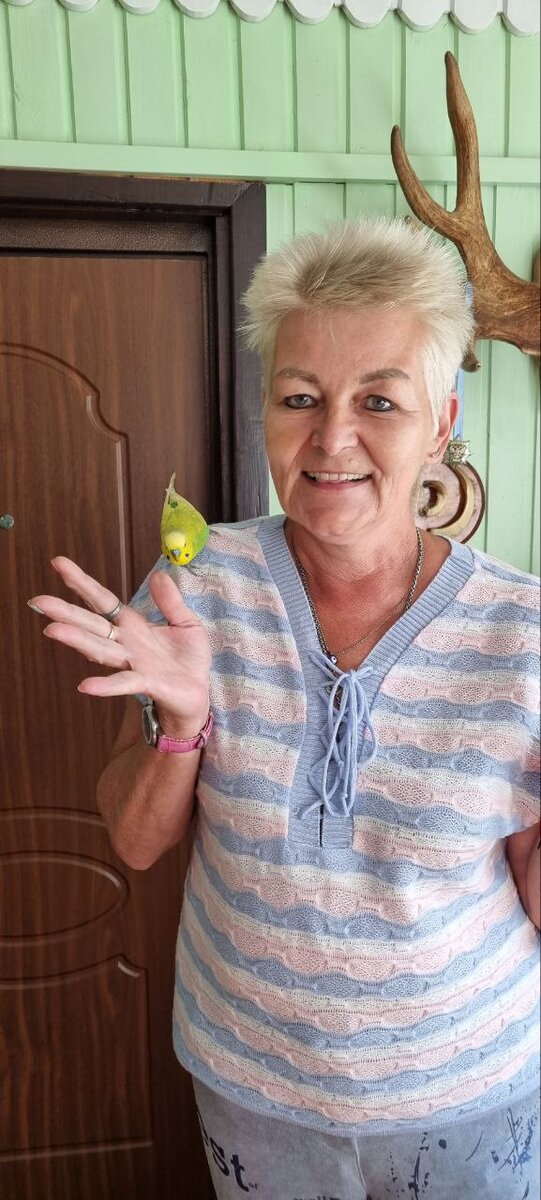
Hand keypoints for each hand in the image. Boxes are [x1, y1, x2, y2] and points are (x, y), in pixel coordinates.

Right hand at [29, 557, 211, 735]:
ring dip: (77, 641)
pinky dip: (105, 685)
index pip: (101, 600)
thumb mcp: (185, 622)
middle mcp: (125, 644)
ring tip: (53, 630)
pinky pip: (124, 683)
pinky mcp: (146, 683)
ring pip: (100, 650)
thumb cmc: (188, 660)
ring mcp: (132, 664)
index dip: (81, 582)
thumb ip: (170, 601)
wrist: (199, 694)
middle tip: (38, 601)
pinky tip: (85, 686)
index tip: (58, 564)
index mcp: (132, 625)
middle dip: (65, 612)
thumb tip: (159, 575)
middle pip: (91, 624)